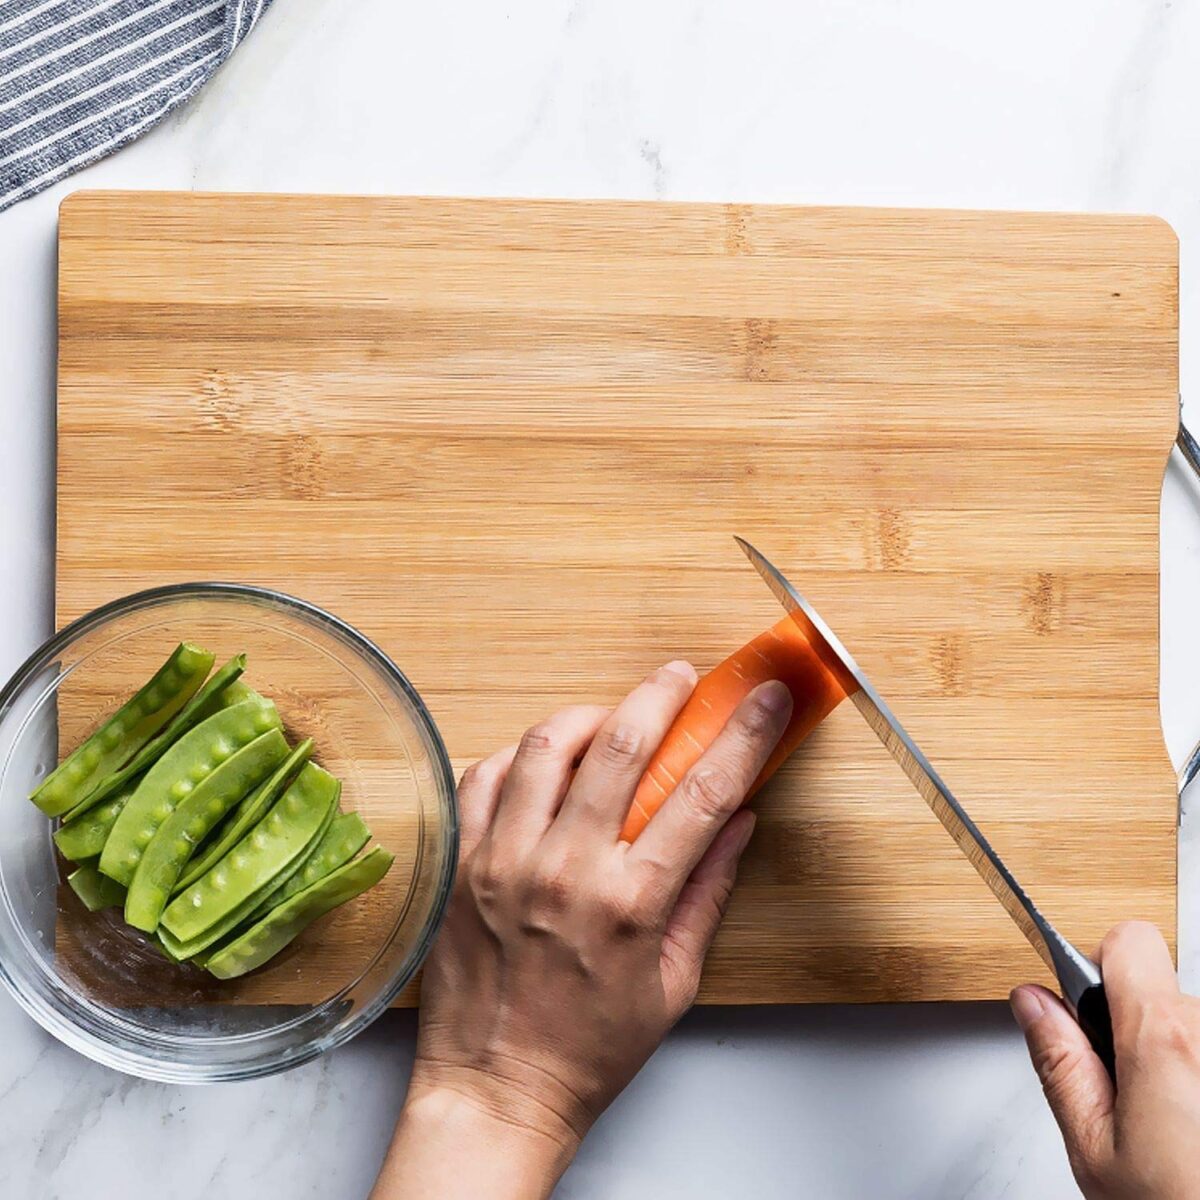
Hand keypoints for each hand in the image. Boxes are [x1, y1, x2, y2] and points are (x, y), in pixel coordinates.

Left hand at [372, 662, 791, 1199]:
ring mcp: (504, 862)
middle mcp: (565, 871)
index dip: (742, 735)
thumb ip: (707, 893)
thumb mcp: (674, 982)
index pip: (703, 794)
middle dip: (660, 694)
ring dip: (586, 716)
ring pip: (545, 747)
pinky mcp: (462, 864)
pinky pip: (484, 776)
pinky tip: (541, 763)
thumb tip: (740, 823)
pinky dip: (518, 755)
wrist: (497, 1089)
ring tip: (608, 718)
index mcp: (630, 903)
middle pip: (621, 745)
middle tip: (678, 677)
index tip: (764, 699)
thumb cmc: (589, 1049)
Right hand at [1011, 921, 1199, 1198]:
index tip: (1092, 1013)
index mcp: (1164, 1040)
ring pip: (1193, 1029)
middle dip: (1137, 1030)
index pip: (1129, 941)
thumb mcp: (1095, 1150)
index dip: (1099, 968)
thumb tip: (1033, 1003)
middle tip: (1133, 1099)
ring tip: (1178, 1127)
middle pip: (1161, 992)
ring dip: (1179, 1061)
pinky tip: (1197, 1129)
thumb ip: (1059, 1064)